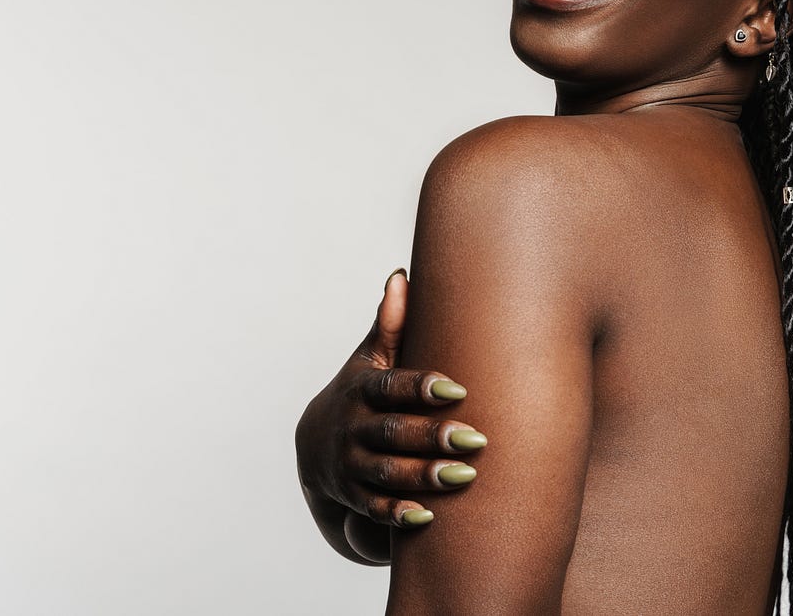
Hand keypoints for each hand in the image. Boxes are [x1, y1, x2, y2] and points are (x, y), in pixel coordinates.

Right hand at [295, 268, 487, 563]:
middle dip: (432, 437)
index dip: (421, 388)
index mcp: (362, 389)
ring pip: (387, 472)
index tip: (457, 388)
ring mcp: (350, 464)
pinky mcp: (354, 496)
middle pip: (393, 432)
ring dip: (423, 476)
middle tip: (476, 440)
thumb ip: (390, 325)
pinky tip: (428, 517)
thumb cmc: (362, 394)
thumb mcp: (370, 361)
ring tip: (464, 476)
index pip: (391, 387)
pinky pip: (375, 508)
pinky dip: (398, 513)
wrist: (316, 447)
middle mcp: (353, 426)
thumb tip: (402, 276)